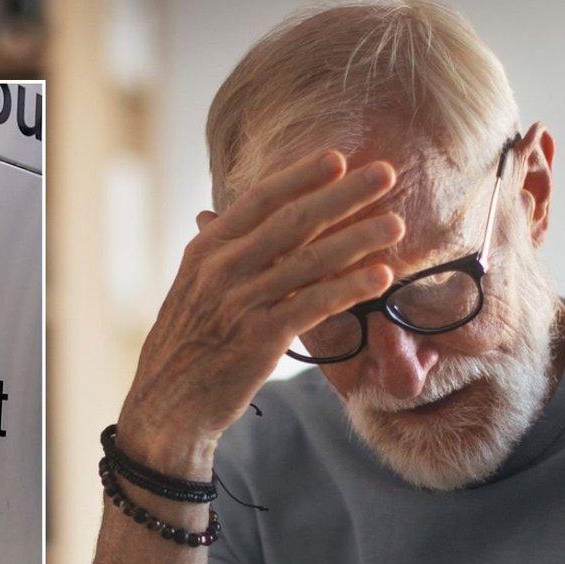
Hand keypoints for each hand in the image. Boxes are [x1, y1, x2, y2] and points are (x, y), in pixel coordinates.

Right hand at [117, 149, 405, 475]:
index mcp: (205, 250)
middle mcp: (221, 270)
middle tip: (385, 174)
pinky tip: (381, 277)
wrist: (168, 404)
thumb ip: (213, 254)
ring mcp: (241, 303)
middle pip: (293, 221)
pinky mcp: (261, 339)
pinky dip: (350, 288)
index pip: (259, 200)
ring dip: (359, 238)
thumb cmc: (184, 346)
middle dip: (343, 195)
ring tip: (396, 223)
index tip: (337, 158)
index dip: (301, 176)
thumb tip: (213, 215)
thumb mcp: (189, 289)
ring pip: (310, 260)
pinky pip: (315, 305)